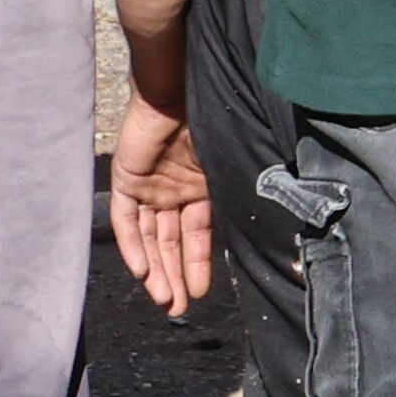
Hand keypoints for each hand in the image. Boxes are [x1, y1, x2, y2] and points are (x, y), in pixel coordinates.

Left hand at [108, 89, 215, 317]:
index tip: (200, 293)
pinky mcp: (126, 178)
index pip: (197, 236)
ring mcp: (149, 186)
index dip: (198, 264)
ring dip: (155, 269)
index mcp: (200, 188)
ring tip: (163, 299)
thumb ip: (236, 194)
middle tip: (177, 308)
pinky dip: (131, 245)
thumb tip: (271, 226)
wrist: (180, 88)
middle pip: (170, 242)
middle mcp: (173, 191)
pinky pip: (125, 220)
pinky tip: (141, 271)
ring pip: (148, 237)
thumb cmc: (213, 119)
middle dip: (174, 276)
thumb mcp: (230, 165)